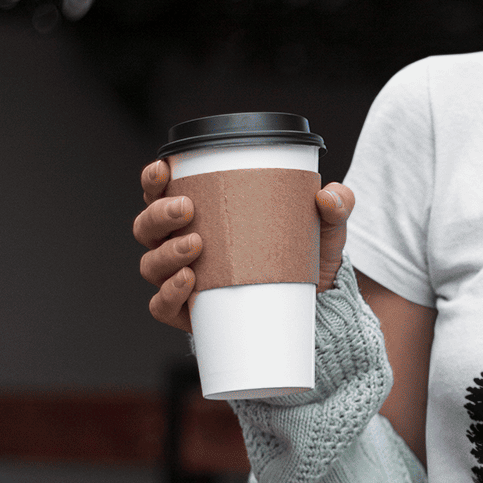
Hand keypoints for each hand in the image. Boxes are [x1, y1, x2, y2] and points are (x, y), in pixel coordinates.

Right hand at [134, 159, 354, 331]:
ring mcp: (182, 280)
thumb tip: (329, 196)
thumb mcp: (326, 229)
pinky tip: (187, 282)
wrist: (316, 309)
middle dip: (158, 214)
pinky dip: (168, 294)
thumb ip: (336, 206)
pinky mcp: (191, 314)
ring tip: (194, 246)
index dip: (153, 180)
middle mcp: (181, 245)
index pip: (162, 193)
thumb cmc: (306, 258)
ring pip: (150, 264)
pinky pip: (162, 307)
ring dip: (164, 252)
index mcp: (201, 216)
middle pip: (147, 227)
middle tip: (186, 208)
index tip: (163, 168)